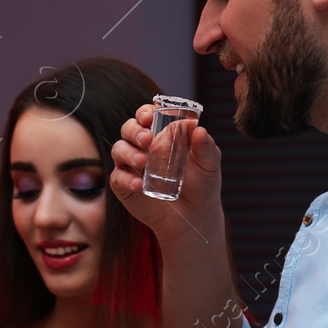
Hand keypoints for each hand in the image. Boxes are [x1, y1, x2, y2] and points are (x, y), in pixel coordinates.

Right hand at [109, 102, 225, 245]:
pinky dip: (126, 179)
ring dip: (128, 153)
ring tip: (143, 162)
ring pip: (118, 150)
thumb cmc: (202, 184)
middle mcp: (142, 147)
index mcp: (161, 135)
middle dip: (134, 130)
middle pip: (128, 129)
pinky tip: (139, 185)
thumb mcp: (209, 164)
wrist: (195, 215)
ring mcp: (131, 166)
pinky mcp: (124, 186)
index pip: (145, 117)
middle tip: (147, 139)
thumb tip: (198, 129)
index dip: (143, 112)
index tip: (149, 116)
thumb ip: (205, 146)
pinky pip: (118, 177)